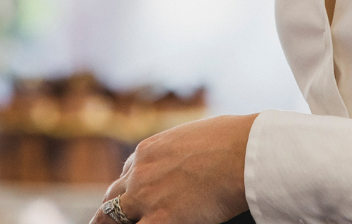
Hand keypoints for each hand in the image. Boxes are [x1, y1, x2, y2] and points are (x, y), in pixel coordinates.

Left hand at [89, 114, 257, 223]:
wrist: (240, 151)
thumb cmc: (229, 139)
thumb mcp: (192, 136)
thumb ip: (178, 151)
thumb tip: (190, 157)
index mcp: (147, 151)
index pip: (126, 176)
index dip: (128, 192)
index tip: (131, 202)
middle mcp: (139, 173)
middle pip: (112, 199)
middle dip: (112, 213)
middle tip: (111, 221)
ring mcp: (144, 197)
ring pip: (112, 219)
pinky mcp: (160, 219)